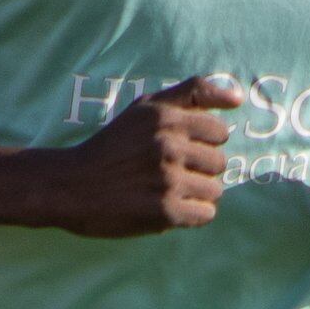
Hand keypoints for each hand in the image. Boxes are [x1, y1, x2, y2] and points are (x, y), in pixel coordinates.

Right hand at [46, 74, 239, 238]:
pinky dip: (191, 215)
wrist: (71, 185)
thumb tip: (239, 98)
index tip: (179, 149)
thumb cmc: (112, 145)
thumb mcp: (146, 107)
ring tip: (166, 191)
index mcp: (166, 118)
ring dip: (196, 194)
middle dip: (199, 169)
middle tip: (168, 172)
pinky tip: (168, 207)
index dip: (202, 143)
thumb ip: (192, 93)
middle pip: (220, 163)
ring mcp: (167, 180)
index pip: (220, 133)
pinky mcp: (164, 212)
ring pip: (215, 190)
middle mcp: (169, 146)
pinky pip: (205, 214)